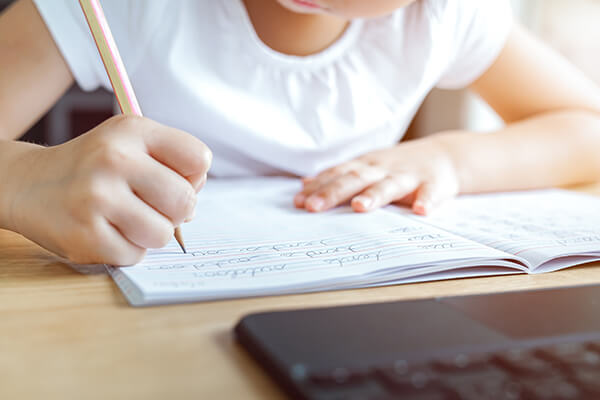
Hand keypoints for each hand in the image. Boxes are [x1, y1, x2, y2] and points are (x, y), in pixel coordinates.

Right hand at [9, 115, 211, 264]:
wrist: (29, 184)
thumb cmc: (96, 166)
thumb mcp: (131, 143)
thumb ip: (173, 163)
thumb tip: (195, 201)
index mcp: (133, 130)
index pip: (199, 158)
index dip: (194, 177)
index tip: (174, 179)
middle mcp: (114, 159)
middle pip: (185, 201)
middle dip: (176, 211)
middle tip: (151, 205)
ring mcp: (97, 198)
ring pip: (163, 234)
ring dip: (151, 233)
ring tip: (127, 218)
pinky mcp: (85, 236)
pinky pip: (136, 255)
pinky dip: (127, 248)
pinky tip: (107, 230)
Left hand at [294, 137, 459, 214]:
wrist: (445, 155)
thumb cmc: (397, 166)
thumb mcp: (366, 167)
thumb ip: (338, 177)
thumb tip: (304, 185)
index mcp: (365, 166)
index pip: (337, 175)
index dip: (318, 187)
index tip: (298, 201)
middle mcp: (382, 169)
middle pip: (355, 180)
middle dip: (333, 193)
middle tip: (313, 207)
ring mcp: (408, 176)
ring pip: (389, 186)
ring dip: (374, 196)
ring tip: (360, 207)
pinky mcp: (433, 184)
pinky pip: (430, 193)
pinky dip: (426, 201)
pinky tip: (421, 212)